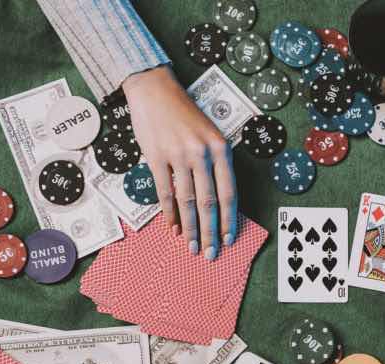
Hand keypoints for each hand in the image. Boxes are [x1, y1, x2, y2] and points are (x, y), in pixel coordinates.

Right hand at [122, 66, 237, 259]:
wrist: (154, 90)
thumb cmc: (185, 113)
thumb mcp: (211, 134)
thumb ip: (216, 163)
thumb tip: (218, 200)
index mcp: (220, 148)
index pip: (229, 192)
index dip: (230, 219)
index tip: (230, 239)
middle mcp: (201, 153)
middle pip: (209, 202)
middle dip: (211, 231)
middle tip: (211, 253)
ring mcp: (177, 155)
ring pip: (187, 201)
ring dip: (190, 228)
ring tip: (191, 246)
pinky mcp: (155, 157)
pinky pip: (165, 191)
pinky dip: (169, 212)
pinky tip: (172, 227)